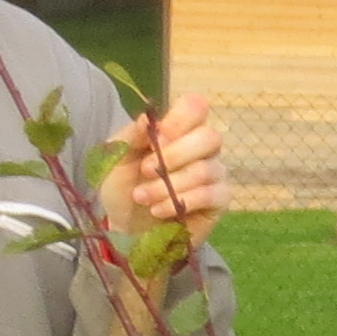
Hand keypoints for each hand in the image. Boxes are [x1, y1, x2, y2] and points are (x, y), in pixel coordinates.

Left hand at [113, 93, 227, 242]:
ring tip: (143, 197)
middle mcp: (203, 148)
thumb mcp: (116, 159)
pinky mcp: (220, 200)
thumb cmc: (124, 188)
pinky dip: (180, 202)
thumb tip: (146, 118)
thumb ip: (131, 136)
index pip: (196, 107)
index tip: (156, 140)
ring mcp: (215, 173)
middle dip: (173, 156)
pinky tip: (159, 210)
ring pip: (204, 169)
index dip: (179, 120)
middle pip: (209, 137)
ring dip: (167, 185)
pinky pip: (210, 194)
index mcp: (180, 129)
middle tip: (146, 171)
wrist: (127, 228)